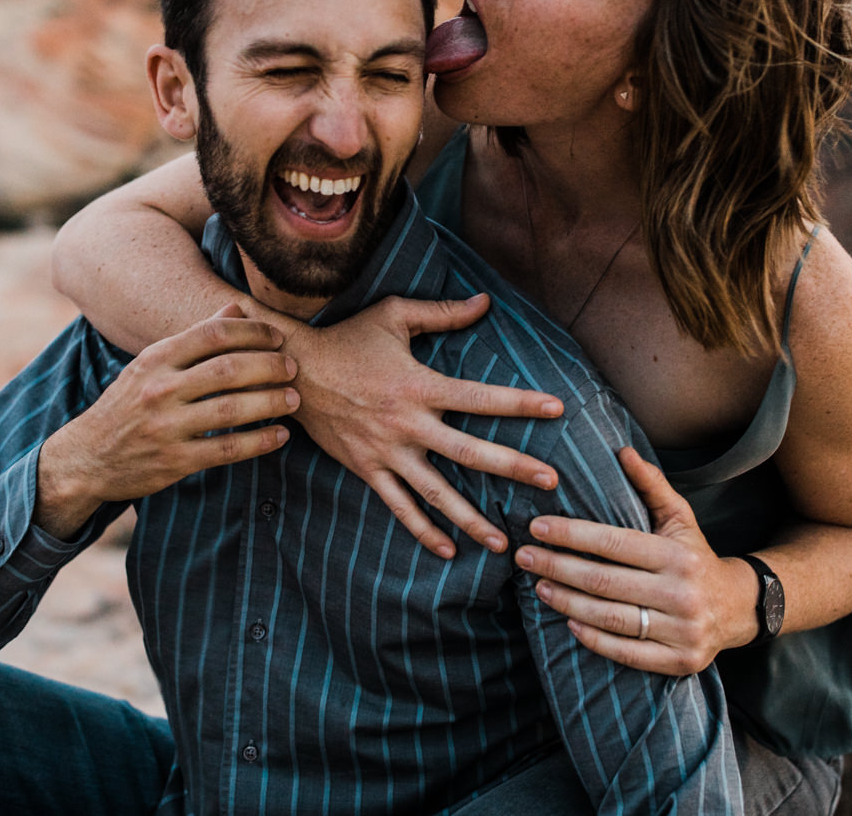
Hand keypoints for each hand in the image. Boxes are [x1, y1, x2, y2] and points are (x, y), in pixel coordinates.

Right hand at [35, 303, 296, 537]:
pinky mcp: (174, 462)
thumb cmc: (128, 403)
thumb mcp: (151, 364)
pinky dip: (258, 442)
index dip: (252, 332)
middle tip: (293, 368)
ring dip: (270, 403)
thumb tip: (238, 308)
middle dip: (269, 366)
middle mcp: (159, 390)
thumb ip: (195, 337)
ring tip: (294, 399)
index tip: (278, 337)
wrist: (87, 456)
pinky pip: (226, 450)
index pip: (212, 334)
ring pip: (231, 410)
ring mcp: (166, 427)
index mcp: (155, 358)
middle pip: (227, 370)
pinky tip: (279, 435)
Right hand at [283, 293, 565, 558]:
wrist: (294, 371)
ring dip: (471, 519)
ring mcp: (388, 452)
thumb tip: (486, 301)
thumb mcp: (394, 316)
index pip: (481, 397)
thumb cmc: (348, 337)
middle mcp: (409, 424)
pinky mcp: (367, 469)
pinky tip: (447, 550)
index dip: (521, 403)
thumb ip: (443, 313)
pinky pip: (399, 506)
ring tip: (503, 542)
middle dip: (514, 468)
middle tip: (551, 483)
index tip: (557, 408)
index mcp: (421, 386)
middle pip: (470, 452)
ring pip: (437, 493)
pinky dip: (422, 530)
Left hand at [515, 447, 761, 674]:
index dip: (571, 535)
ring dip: (567, 602)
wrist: (738, 608)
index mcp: (677, 555)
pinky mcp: (679, 661)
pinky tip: (569, 622)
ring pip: (611, 618)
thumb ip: (651, 485)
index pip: (613, 543)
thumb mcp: (680, 517)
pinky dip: (595, 639)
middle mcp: (680, 593)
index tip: (537, 527)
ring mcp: (681, 631)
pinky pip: (627, 653)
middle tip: (524, 556)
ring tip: (539, 586)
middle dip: (557, 567)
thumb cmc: (695, 556)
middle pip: (605, 581)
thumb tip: (622, 451)